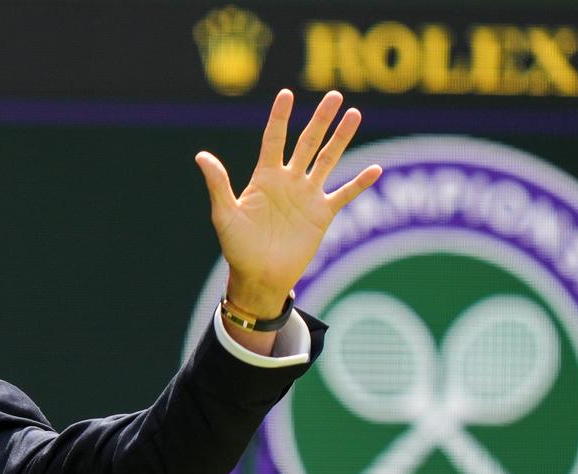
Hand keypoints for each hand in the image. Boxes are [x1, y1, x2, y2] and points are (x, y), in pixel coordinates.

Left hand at [196, 89, 381, 318]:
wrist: (259, 276)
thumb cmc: (237, 247)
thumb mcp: (224, 214)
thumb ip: (218, 184)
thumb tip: (201, 156)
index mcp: (264, 177)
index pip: (274, 139)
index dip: (280, 117)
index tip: (287, 94)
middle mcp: (288, 181)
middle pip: (307, 142)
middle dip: (320, 120)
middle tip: (334, 95)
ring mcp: (307, 196)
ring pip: (328, 160)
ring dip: (342, 139)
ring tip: (354, 114)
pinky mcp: (322, 214)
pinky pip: (344, 194)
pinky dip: (360, 183)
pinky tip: (376, 169)